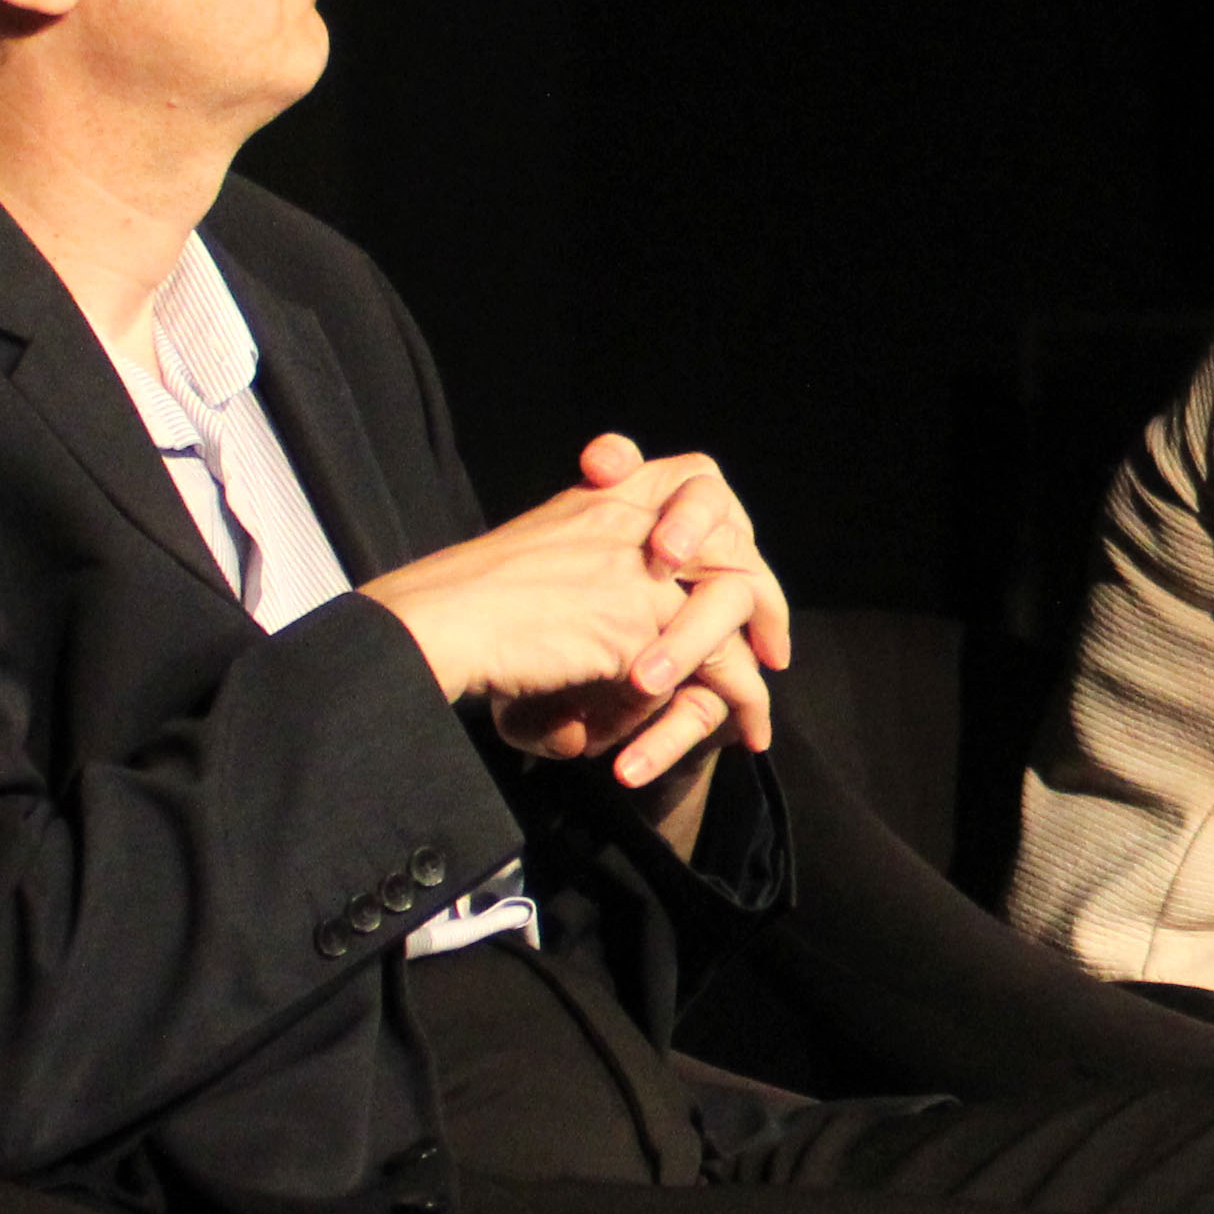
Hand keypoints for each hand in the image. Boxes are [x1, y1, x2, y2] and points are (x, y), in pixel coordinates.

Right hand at [364, 436, 788, 795]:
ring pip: (735, 604)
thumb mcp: (538, 568)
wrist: (437, 623)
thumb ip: (590, 572)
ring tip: (759, 706)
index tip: (738, 567)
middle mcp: (635, 522)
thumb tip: (621, 612)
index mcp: (606, 497)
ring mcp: (643, 570)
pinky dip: (741, 701)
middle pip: (734, 542)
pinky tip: (748, 732)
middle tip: (775, 646)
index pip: (695, 480)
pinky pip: (719, 664)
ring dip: (757, 657)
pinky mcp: (643, 624)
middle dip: (762, 598)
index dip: (723, 524)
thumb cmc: (464, 608)